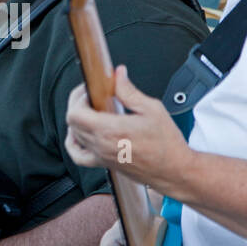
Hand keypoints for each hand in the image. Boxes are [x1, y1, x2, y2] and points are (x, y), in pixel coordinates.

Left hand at [66, 66, 191, 195]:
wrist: (174, 170)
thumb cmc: (167, 144)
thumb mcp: (152, 109)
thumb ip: (129, 91)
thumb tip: (119, 75)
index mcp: (110, 130)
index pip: (75, 113)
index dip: (78, 98)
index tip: (90, 90)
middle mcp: (102, 145)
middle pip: (72, 122)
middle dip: (77, 104)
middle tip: (91, 96)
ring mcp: (101, 156)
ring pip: (74, 136)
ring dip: (77, 121)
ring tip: (90, 111)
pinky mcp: (104, 164)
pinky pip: (78, 156)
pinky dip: (74, 144)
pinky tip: (81, 135)